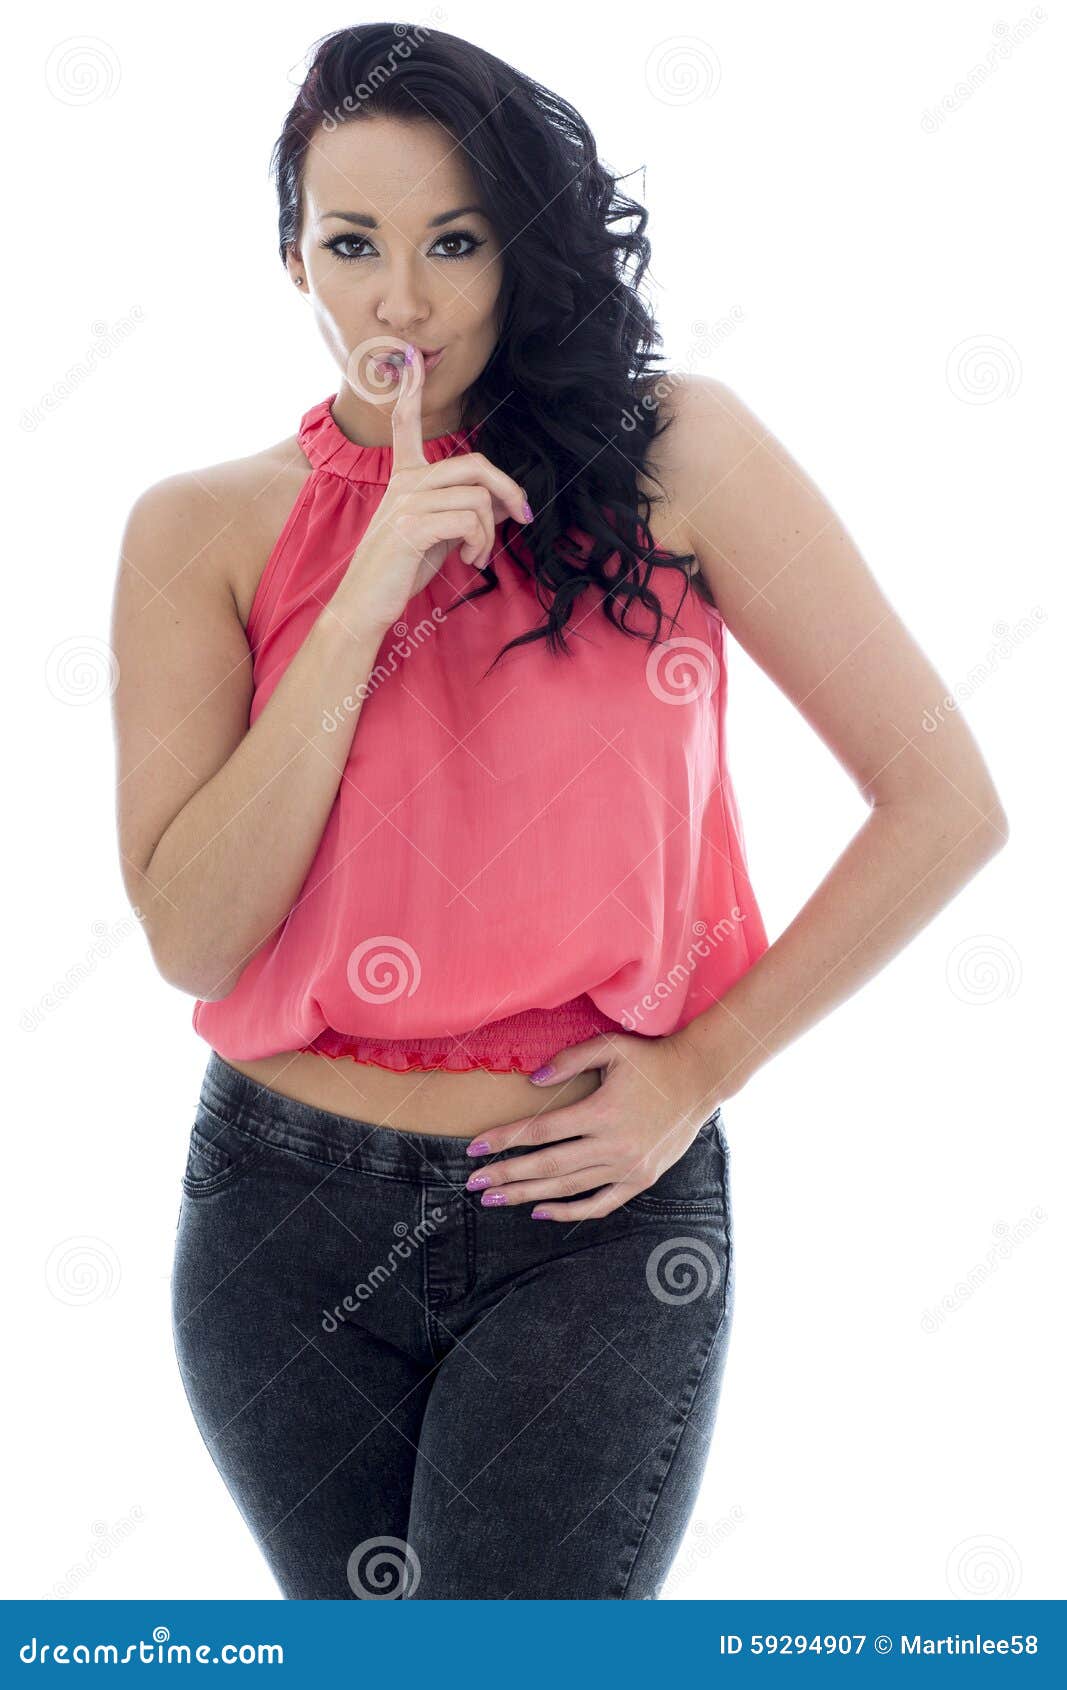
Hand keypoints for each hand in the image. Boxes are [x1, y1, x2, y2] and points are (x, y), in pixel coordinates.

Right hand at [341, 343, 530, 628]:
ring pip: (478, 497)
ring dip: (490, 531)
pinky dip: (480, 543)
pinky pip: (469, 519)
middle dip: (508, 489)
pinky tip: (469, 561)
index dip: (409, 390)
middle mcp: (405, 482)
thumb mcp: (436, 534)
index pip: (405, 424)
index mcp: (404, 478)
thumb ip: (463, 511)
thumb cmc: (399, 571)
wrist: (365, 604)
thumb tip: (503, 503)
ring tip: (478, 555)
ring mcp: (407, 502)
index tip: (410, 357)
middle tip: (523, 515)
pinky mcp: (412, 526)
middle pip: (474, 463)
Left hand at [463, 1028, 721, 1219]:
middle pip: (548, 1165)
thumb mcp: (611, 1047)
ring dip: (528, 1195)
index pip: (541, 1131)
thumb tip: (532, 1080)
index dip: (504, 1140)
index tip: (474, 1149)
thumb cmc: (651, 1060)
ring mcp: (628, 1167)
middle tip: (474, 1184)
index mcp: (601, 1111)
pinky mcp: (641, 1180)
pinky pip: (600, 1203)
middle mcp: (613, 1145)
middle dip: (507, 1175)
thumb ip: (569, 1060)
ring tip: (496, 1199)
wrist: (700, 1079)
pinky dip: (569, 1211)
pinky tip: (541, 1212)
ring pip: (568, 1187)